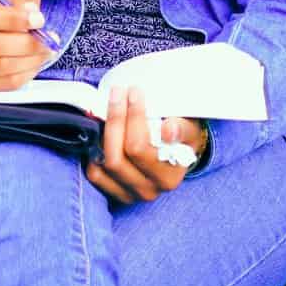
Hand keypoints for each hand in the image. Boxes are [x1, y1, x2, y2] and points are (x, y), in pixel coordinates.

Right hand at [0, 0, 55, 89]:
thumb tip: (32, 10)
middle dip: (27, 43)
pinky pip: (4, 83)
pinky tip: (35, 63)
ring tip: (46, 51)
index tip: (39, 20)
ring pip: (0, 66)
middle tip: (49, 39)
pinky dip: (25, 74)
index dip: (13, 19)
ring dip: (30, 60)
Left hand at [84, 85, 206, 203]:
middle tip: (118, 92)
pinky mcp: (115, 194)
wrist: (177, 156)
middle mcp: (149, 189)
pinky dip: (95, 151)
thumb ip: (182, 129)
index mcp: (169, 176)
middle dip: (115, 118)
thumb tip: (167, 130)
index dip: (134, 117)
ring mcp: (130, 194)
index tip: (134, 91)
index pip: (140, 148)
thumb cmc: (182, 137)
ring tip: (109, 106)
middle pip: (118, 156)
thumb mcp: (190, 129)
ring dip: (103, 131)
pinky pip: (95, 175)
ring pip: (105, 164)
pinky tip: (103, 130)